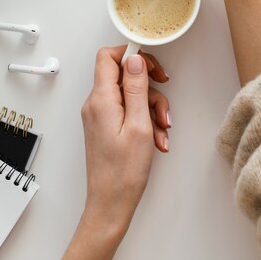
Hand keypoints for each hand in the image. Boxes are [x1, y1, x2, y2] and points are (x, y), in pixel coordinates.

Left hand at [81, 46, 170, 243]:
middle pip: (124, 75)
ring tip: (162, 130)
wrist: (111, 205)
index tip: (152, 65)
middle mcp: (96, 104)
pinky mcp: (106, 126)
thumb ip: (137, 87)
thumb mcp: (139, 124)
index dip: (131, 54)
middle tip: (163, 96)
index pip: (108, 57)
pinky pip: (128, 111)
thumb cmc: (123, 172)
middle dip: (149, 85)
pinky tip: (156, 138)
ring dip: (152, 108)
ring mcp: (100, 116)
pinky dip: (145, 120)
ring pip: (131, 95)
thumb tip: (135, 59)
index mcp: (101, 99)